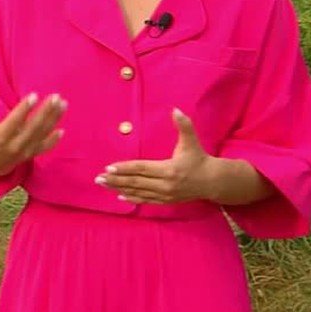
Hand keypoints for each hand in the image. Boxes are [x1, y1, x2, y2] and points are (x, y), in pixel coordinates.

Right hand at [0, 87, 65, 176]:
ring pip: (41, 135)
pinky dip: (53, 140)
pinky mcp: (30, 155)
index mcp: (0, 136)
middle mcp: (14, 145)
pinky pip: (44, 148)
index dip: (24, 108)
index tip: (35, 95)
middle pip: (33, 127)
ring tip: (63, 104)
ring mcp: (24, 151)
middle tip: (55, 97)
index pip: (15, 121)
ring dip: (53, 120)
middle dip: (45, 111)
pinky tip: (62, 129)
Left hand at [95, 108, 213, 203]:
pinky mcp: (165, 201)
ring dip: (119, 188)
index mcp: (169, 169)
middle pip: (136, 182)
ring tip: (103, 184)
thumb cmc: (199, 158)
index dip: (125, 168)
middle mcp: (165, 184)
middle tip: (98, 177)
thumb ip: (184, 125)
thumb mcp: (191, 141)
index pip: (141, 168)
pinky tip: (119, 196)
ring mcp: (165, 195)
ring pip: (138, 192)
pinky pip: (145, 201)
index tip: (109, 167)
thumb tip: (175, 110)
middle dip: (115, 180)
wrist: (212, 181)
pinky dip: (132, 199)